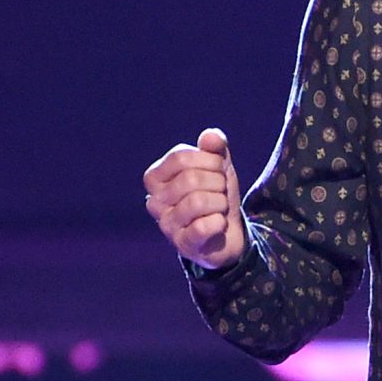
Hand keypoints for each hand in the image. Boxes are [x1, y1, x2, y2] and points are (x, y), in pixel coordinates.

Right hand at [145, 129, 245, 269]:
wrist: (227, 233)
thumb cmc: (215, 194)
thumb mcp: (217, 167)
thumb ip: (214, 148)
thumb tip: (211, 136)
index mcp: (155, 178)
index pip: (180, 156)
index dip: (209, 160)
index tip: (219, 170)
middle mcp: (154, 201)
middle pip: (190, 179)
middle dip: (218, 183)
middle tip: (221, 192)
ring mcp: (166, 225)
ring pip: (198, 202)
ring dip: (220, 202)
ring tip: (219, 208)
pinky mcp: (182, 244)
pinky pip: (203, 226)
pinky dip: (219, 222)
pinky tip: (219, 224)